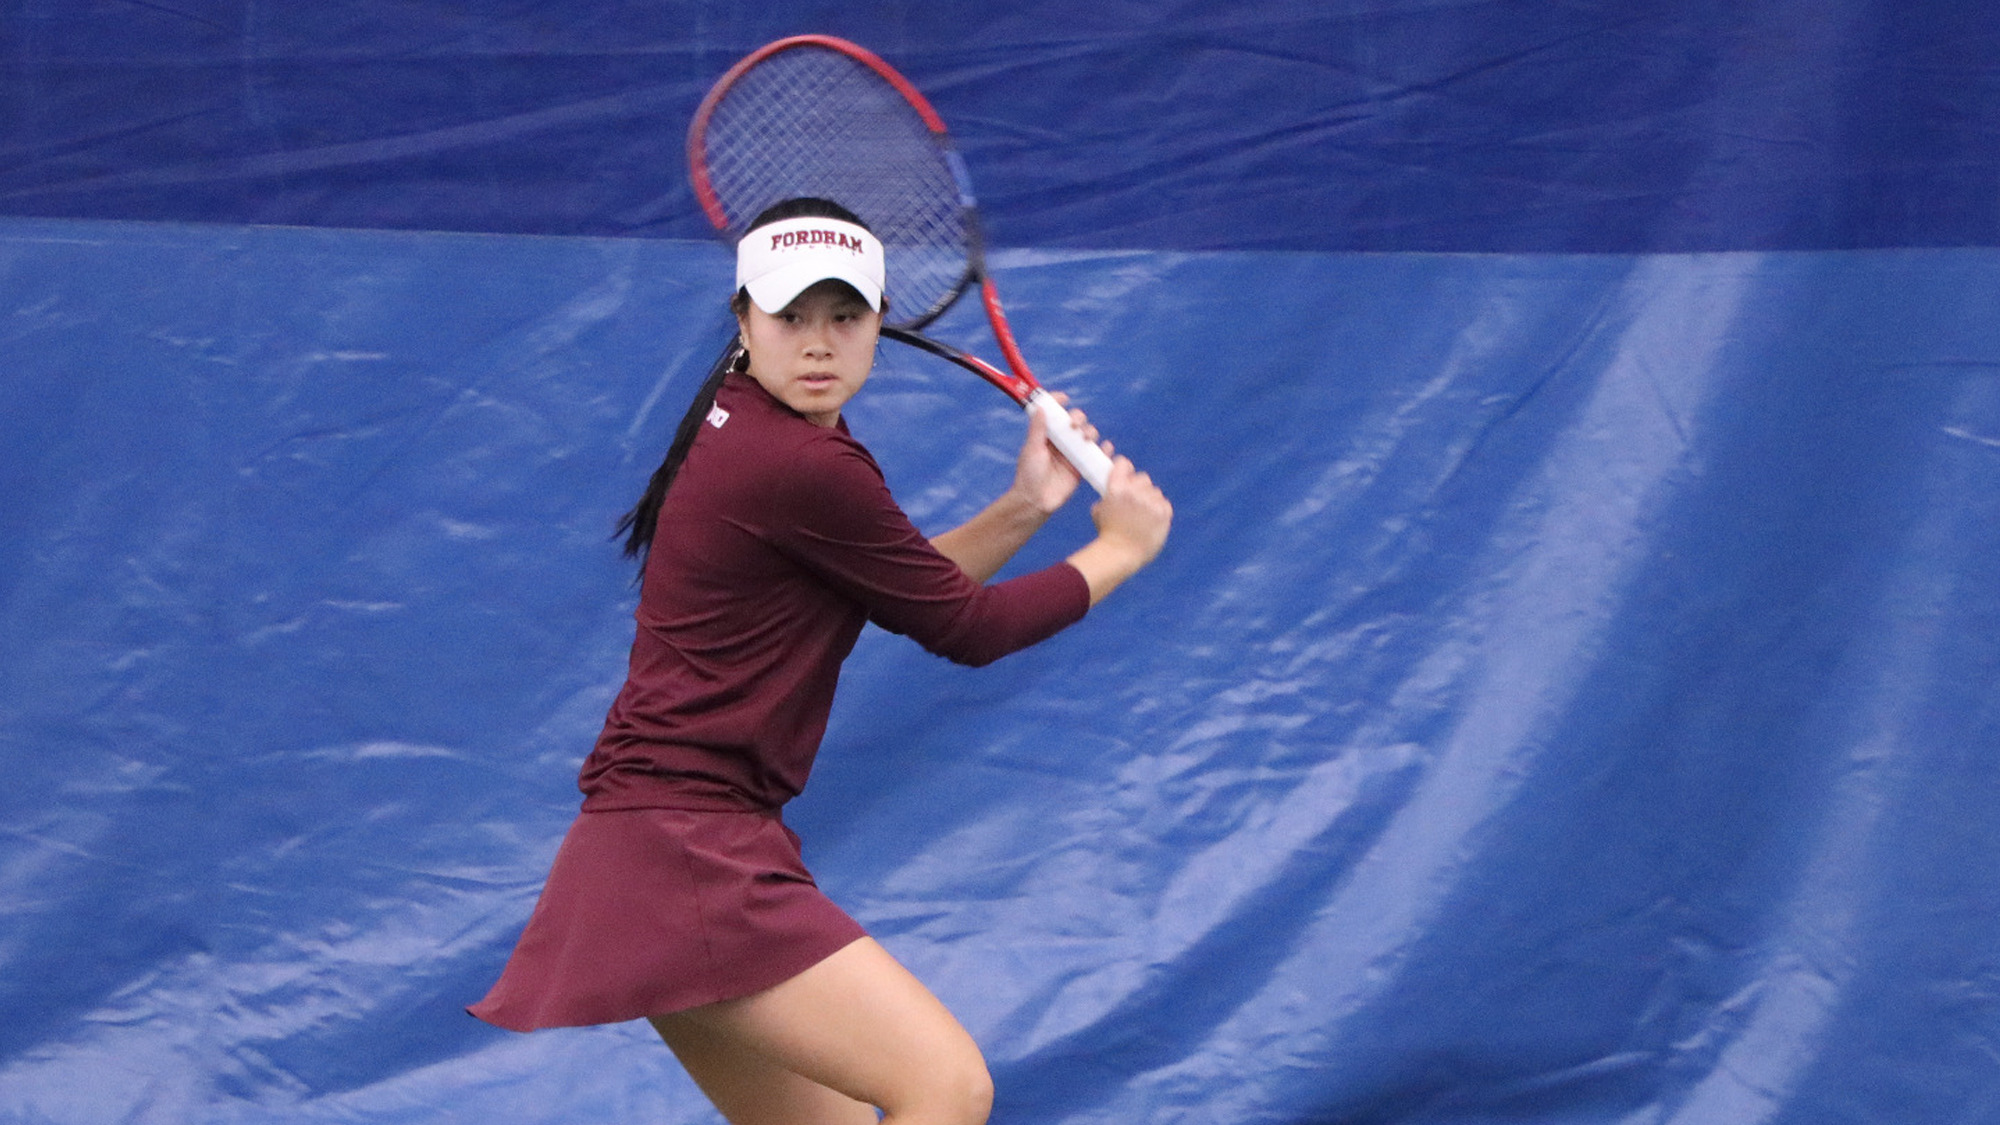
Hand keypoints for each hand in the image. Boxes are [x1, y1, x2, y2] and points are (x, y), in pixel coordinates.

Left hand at [1010, 392, 1094, 514]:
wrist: (1037, 501)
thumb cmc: (1029, 475)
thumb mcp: (1032, 449)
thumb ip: (1037, 429)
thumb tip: (1040, 408)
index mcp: (1047, 434)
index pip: (1055, 413)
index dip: (1059, 403)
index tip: (1064, 398)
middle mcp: (1061, 441)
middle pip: (1076, 421)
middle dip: (1078, 418)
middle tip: (1074, 425)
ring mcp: (1073, 453)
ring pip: (1088, 434)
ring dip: (1091, 431)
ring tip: (1086, 438)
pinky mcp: (1082, 466)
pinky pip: (1097, 454)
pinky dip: (1105, 449)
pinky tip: (1105, 447)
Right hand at [1090, 456, 1171, 567]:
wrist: (1121, 554)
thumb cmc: (1107, 533)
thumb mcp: (1098, 509)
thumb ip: (1107, 494)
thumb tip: (1114, 487)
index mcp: (1116, 487)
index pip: (1124, 463)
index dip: (1124, 469)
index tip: (1125, 474)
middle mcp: (1134, 491)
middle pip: (1142, 478)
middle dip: (1138, 487)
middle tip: (1133, 502)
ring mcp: (1150, 502)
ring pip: (1154, 491)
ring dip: (1149, 500)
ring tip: (1142, 516)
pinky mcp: (1163, 512)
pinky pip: (1164, 503)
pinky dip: (1159, 510)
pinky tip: (1150, 521)